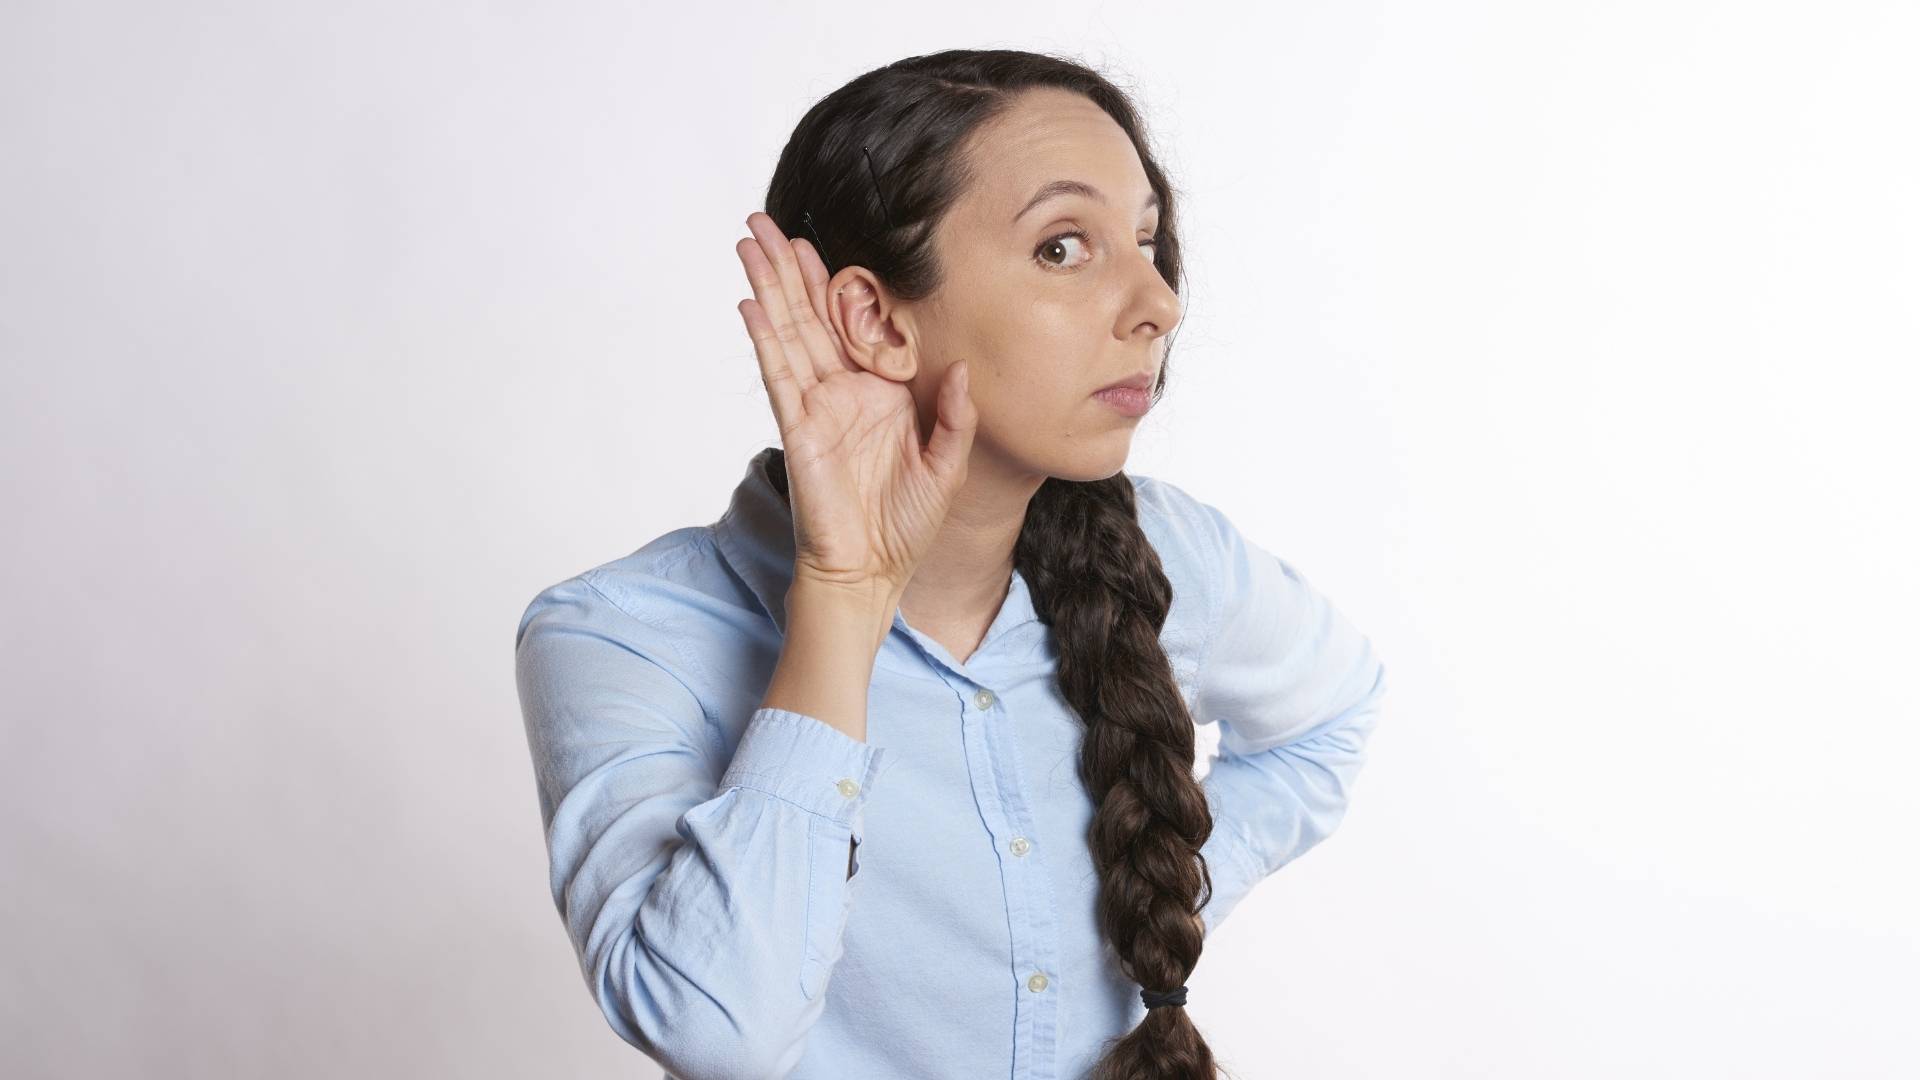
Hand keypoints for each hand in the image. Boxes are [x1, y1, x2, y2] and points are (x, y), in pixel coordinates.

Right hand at [734, 211, 977, 601]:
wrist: (873, 571)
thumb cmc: (907, 525)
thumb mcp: (948, 466)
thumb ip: (955, 416)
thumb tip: (964, 368)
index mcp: (880, 393)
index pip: (854, 324)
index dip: (836, 282)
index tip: (821, 240)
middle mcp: (843, 391)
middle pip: (810, 315)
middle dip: (787, 267)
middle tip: (765, 221)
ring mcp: (816, 406)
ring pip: (788, 332)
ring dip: (768, 286)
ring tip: (749, 242)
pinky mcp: (798, 428)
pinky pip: (779, 375)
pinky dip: (764, 338)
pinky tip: (750, 303)